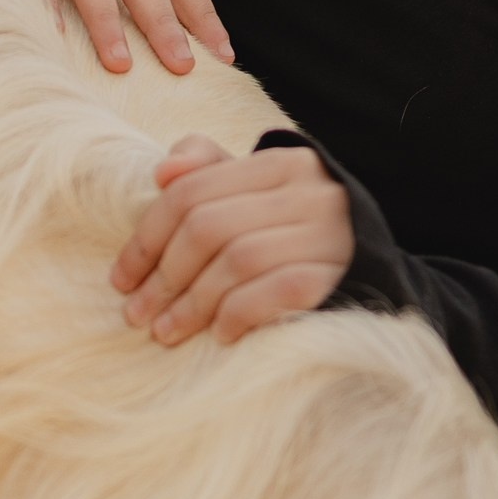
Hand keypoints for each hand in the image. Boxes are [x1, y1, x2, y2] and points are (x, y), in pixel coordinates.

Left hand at [111, 135, 352, 344]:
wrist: (375, 274)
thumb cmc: (296, 237)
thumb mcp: (256, 197)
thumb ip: (208, 173)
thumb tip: (163, 170)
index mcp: (281, 163)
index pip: (192, 190)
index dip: (146, 236)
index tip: (122, 278)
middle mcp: (308, 191)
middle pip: (208, 226)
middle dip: (163, 275)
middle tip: (136, 313)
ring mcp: (327, 233)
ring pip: (236, 260)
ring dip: (191, 303)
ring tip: (166, 331)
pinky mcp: (337, 276)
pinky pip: (273, 292)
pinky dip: (238, 314)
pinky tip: (220, 335)